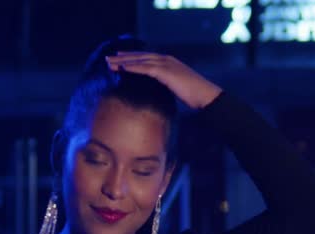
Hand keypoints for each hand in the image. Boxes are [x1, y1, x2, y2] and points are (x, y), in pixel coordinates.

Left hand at [105, 52, 222, 110]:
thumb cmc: (194, 95)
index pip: (146, 57)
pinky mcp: (166, 71)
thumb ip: (166, 85)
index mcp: (169, 62)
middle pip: (140, 56)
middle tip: (108, 58)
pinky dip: (132, 68)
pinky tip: (122, 69)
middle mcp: (166, 59)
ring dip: (124, 62)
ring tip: (110, 63)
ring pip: (140, 60)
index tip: (119, 59)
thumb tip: (157, 93)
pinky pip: (145, 68)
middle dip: (123, 57)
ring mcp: (166, 64)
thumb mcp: (177, 88)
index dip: (131, 57)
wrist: (206, 96)